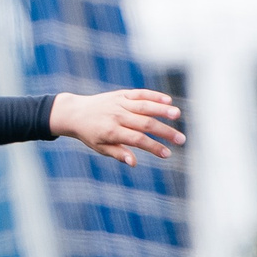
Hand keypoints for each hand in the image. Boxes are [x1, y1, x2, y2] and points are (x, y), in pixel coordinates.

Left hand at [50, 88, 184, 166]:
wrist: (75, 112)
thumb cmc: (90, 134)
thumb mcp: (100, 148)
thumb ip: (118, 154)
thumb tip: (134, 163)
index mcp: (112, 132)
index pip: (137, 140)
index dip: (154, 147)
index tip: (167, 154)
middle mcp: (117, 116)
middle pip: (145, 123)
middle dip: (165, 132)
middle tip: (181, 139)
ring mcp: (120, 103)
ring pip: (144, 106)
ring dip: (162, 110)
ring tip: (178, 115)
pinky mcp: (121, 93)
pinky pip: (140, 93)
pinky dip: (154, 96)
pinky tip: (168, 101)